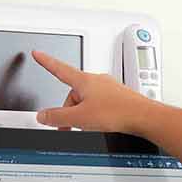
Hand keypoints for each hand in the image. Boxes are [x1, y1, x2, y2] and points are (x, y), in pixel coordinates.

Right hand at [30, 50, 153, 133]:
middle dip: (69, 110)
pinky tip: (101, 124)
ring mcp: (108, 88)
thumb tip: (43, 115)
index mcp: (84, 81)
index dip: (46, 62)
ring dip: (83, 114)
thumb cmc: (117, 112)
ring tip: (90, 127)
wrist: (143, 117)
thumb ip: (57, 117)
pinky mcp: (117, 97)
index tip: (38, 54)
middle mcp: (96, 80)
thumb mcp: (80, 118)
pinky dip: (95, 114)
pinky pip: (99, 104)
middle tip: (70, 126)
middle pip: (73, 94)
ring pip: (86, 100)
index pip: (59, 69)